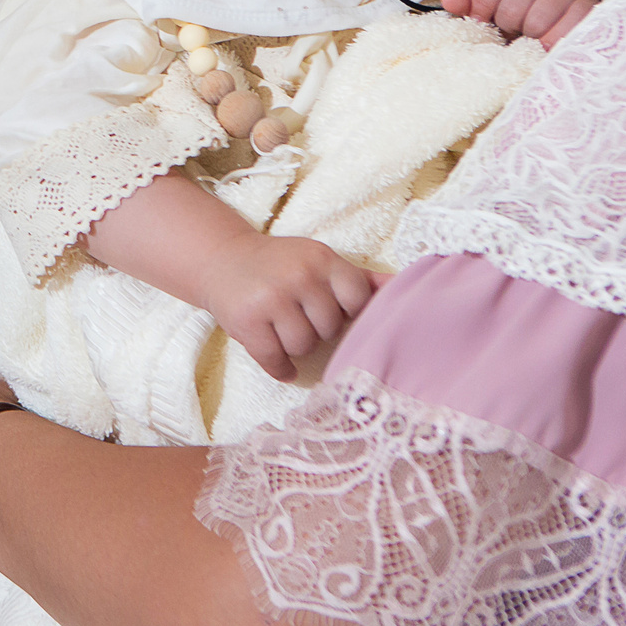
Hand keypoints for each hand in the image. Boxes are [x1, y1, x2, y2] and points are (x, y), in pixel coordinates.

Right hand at [192, 233, 375, 381]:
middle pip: (330, 329)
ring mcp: (271, 299)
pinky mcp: (247, 321)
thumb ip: (361, 278)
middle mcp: (298, 276)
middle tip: (299, 317)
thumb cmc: (280, 264)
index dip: (346, 311)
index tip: (329, 307)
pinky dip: (278, 367)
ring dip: (294, 346)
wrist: (221, 259)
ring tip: (283, 331)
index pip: (358, 301)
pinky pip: (275, 361)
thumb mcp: (320, 261)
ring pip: (303, 347)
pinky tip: (276, 358)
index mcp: (322, 259)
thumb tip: (404, 286)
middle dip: (316, 329)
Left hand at [439, 0, 598, 48]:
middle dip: (508, 25)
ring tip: (531, 34)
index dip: (483, 2)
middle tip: (515, 27)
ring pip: (536, 22)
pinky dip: (552, 44)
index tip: (482, 19)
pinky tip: (548, 43)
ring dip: (530, 37)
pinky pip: (564, 32)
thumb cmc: (521, 5)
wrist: (563, 12)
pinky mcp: (588, 8)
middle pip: (512, 5)